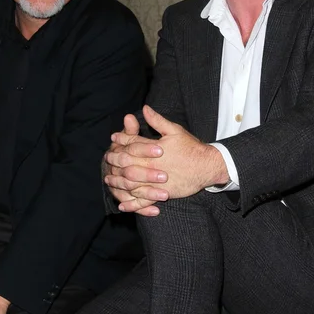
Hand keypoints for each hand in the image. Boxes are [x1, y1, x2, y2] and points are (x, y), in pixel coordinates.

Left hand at [105, 105, 227, 213]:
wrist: (207, 166)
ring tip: (109, 179)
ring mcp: (155, 181)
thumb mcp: (174, 130)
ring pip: (131, 183)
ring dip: (118, 181)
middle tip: (107, 158)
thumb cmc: (191, 147)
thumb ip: (157, 120)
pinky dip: (132, 204)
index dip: (121, 140)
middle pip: (126, 163)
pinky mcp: (162, 193)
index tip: (113, 138)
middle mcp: (151, 165)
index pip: (132, 143)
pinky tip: (122, 205)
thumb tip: (145, 108)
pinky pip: (144, 201)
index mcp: (153, 149)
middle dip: (114, 160)